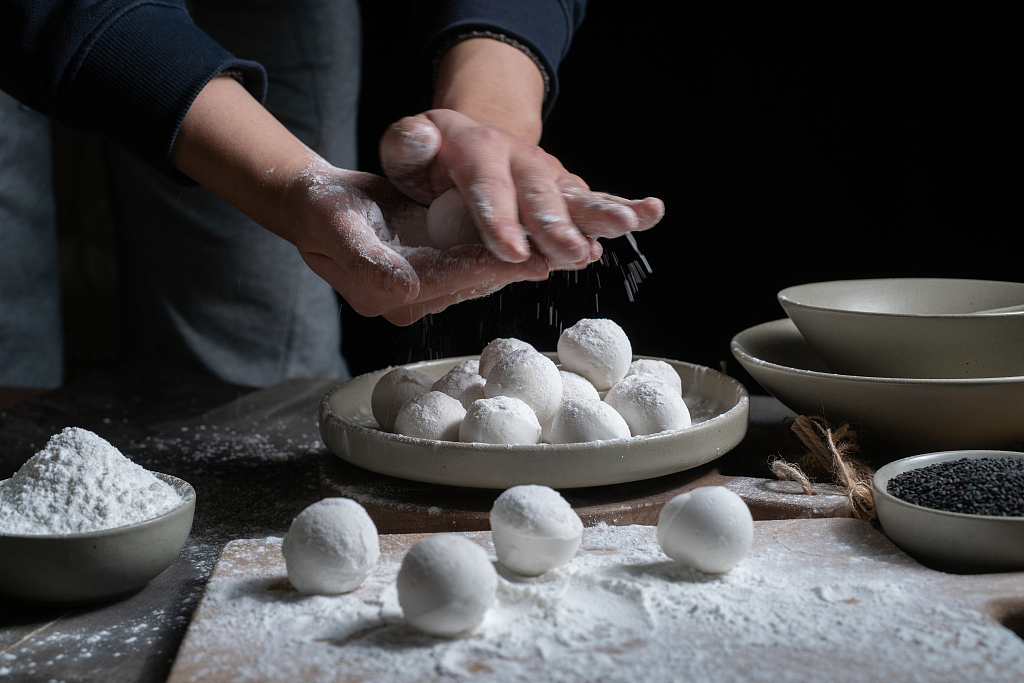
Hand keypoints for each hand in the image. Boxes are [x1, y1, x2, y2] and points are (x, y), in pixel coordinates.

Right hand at [280, 162, 561, 324]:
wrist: (314, 204)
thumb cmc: (320, 208)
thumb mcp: (335, 225)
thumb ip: (367, 259)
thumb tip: (403, 287)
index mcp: (381, 293)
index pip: (447, 279)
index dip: (489, 268)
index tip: (531, 259)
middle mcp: (404, 301)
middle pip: (469, 283)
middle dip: (516, 268)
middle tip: (564, 255)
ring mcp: (417, 292)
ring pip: (475, 276)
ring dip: (516, 262)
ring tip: (560, 248)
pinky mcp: (428, 276)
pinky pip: (470, 266)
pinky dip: (501, 253)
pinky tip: (534, 242)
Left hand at [379, 108, 664, 266]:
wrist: (470, 140)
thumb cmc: (433, 158)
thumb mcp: (408, 148)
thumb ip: (406, 145)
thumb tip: (419, 136)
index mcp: (476, 150)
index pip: (487, 186)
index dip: (499, 218)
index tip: (511, 251)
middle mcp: (519, 160)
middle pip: (538, 195)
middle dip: (556, 225)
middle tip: (569, 252)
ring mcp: (547, 176)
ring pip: (575, 196)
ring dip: (598, 214)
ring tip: (624, 225)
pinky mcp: (566, 191)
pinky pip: (597, 199)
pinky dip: (626, 206)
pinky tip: (650, 213)